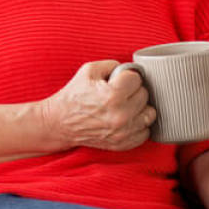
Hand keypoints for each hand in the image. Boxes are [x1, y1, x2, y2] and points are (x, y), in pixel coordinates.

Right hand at [40, 60, 154, 150]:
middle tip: (120, 92)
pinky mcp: (123, 144)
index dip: (127, 77)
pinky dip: (138, 125)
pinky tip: (127, 119)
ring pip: (149, 114)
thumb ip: (113, 64)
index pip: (137, 79)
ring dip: (140, 108)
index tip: (119, 80)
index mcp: (113, 95)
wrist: (59, 122)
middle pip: (145, 95)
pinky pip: (145, 132)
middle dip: (133, 91)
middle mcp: (121, 115)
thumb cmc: (74, 95)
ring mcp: (123, 132)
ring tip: (126, 105)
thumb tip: (131, 69)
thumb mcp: (89, 70)